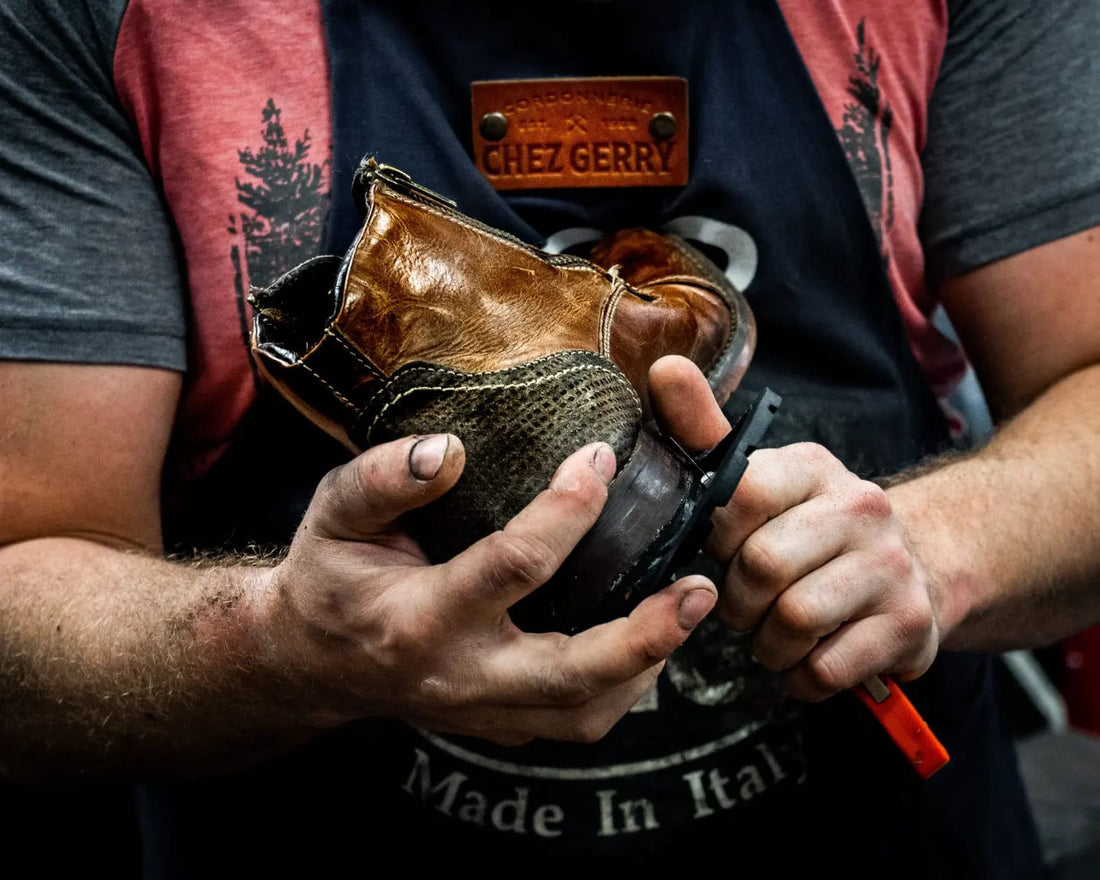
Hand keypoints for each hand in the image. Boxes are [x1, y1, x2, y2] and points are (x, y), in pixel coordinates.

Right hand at [258, 433, 716, 744]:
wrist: (307, 661)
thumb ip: (384, 478)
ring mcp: (481, 713)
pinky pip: (573, 722)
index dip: (567, 509)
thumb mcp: (332, 513)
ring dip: (645, 666)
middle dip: (644, 635)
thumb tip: (451, 450)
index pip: (511, 566)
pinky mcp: (498, 726)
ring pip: (583, 712)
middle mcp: (458, 676)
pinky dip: (621, 688)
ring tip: (687, 609)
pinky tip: (644, 643)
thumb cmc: (328, 579)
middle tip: (699, 587)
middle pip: (569, 673)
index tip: (601, 457)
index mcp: (418, 618)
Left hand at [649, 356, 940, 700]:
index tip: (725, 551)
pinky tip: (806, 658)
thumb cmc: (811, 528)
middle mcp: (861, 506)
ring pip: (794, 622)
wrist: (916, 566)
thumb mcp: (762, 477)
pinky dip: (801, 676)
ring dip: (767, 643)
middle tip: (745, 606)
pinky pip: (826, 668)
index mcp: (812, 467)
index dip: (718, 538)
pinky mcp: (910, 624)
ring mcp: (892, 566)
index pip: (742, 494)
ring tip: (774, 633)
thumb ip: (703, 432)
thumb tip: (663, 368)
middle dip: (737, 602)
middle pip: (763, 567)